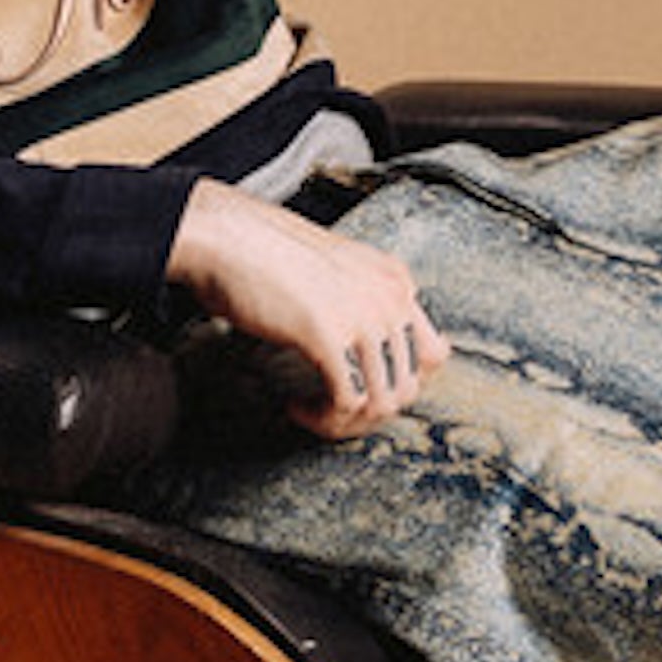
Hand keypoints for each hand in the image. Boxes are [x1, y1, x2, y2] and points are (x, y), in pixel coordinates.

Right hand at [167, 178, 450, 440]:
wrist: (227, 238)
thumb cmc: (267, 256)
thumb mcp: (337, 275)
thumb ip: (364, 304)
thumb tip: (373, 360)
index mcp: (395, 281)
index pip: (434, 356)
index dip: (400, 385)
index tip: (364, 392)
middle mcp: (389, 297)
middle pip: (409, 386)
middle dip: (369, 413)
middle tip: (332, 412)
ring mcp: (362, 315)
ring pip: (382, 402)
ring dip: (345, 422)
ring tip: (313, 414)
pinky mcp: (328, 334)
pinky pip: (347, 401)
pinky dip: (324, 419)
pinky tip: (297, 408)